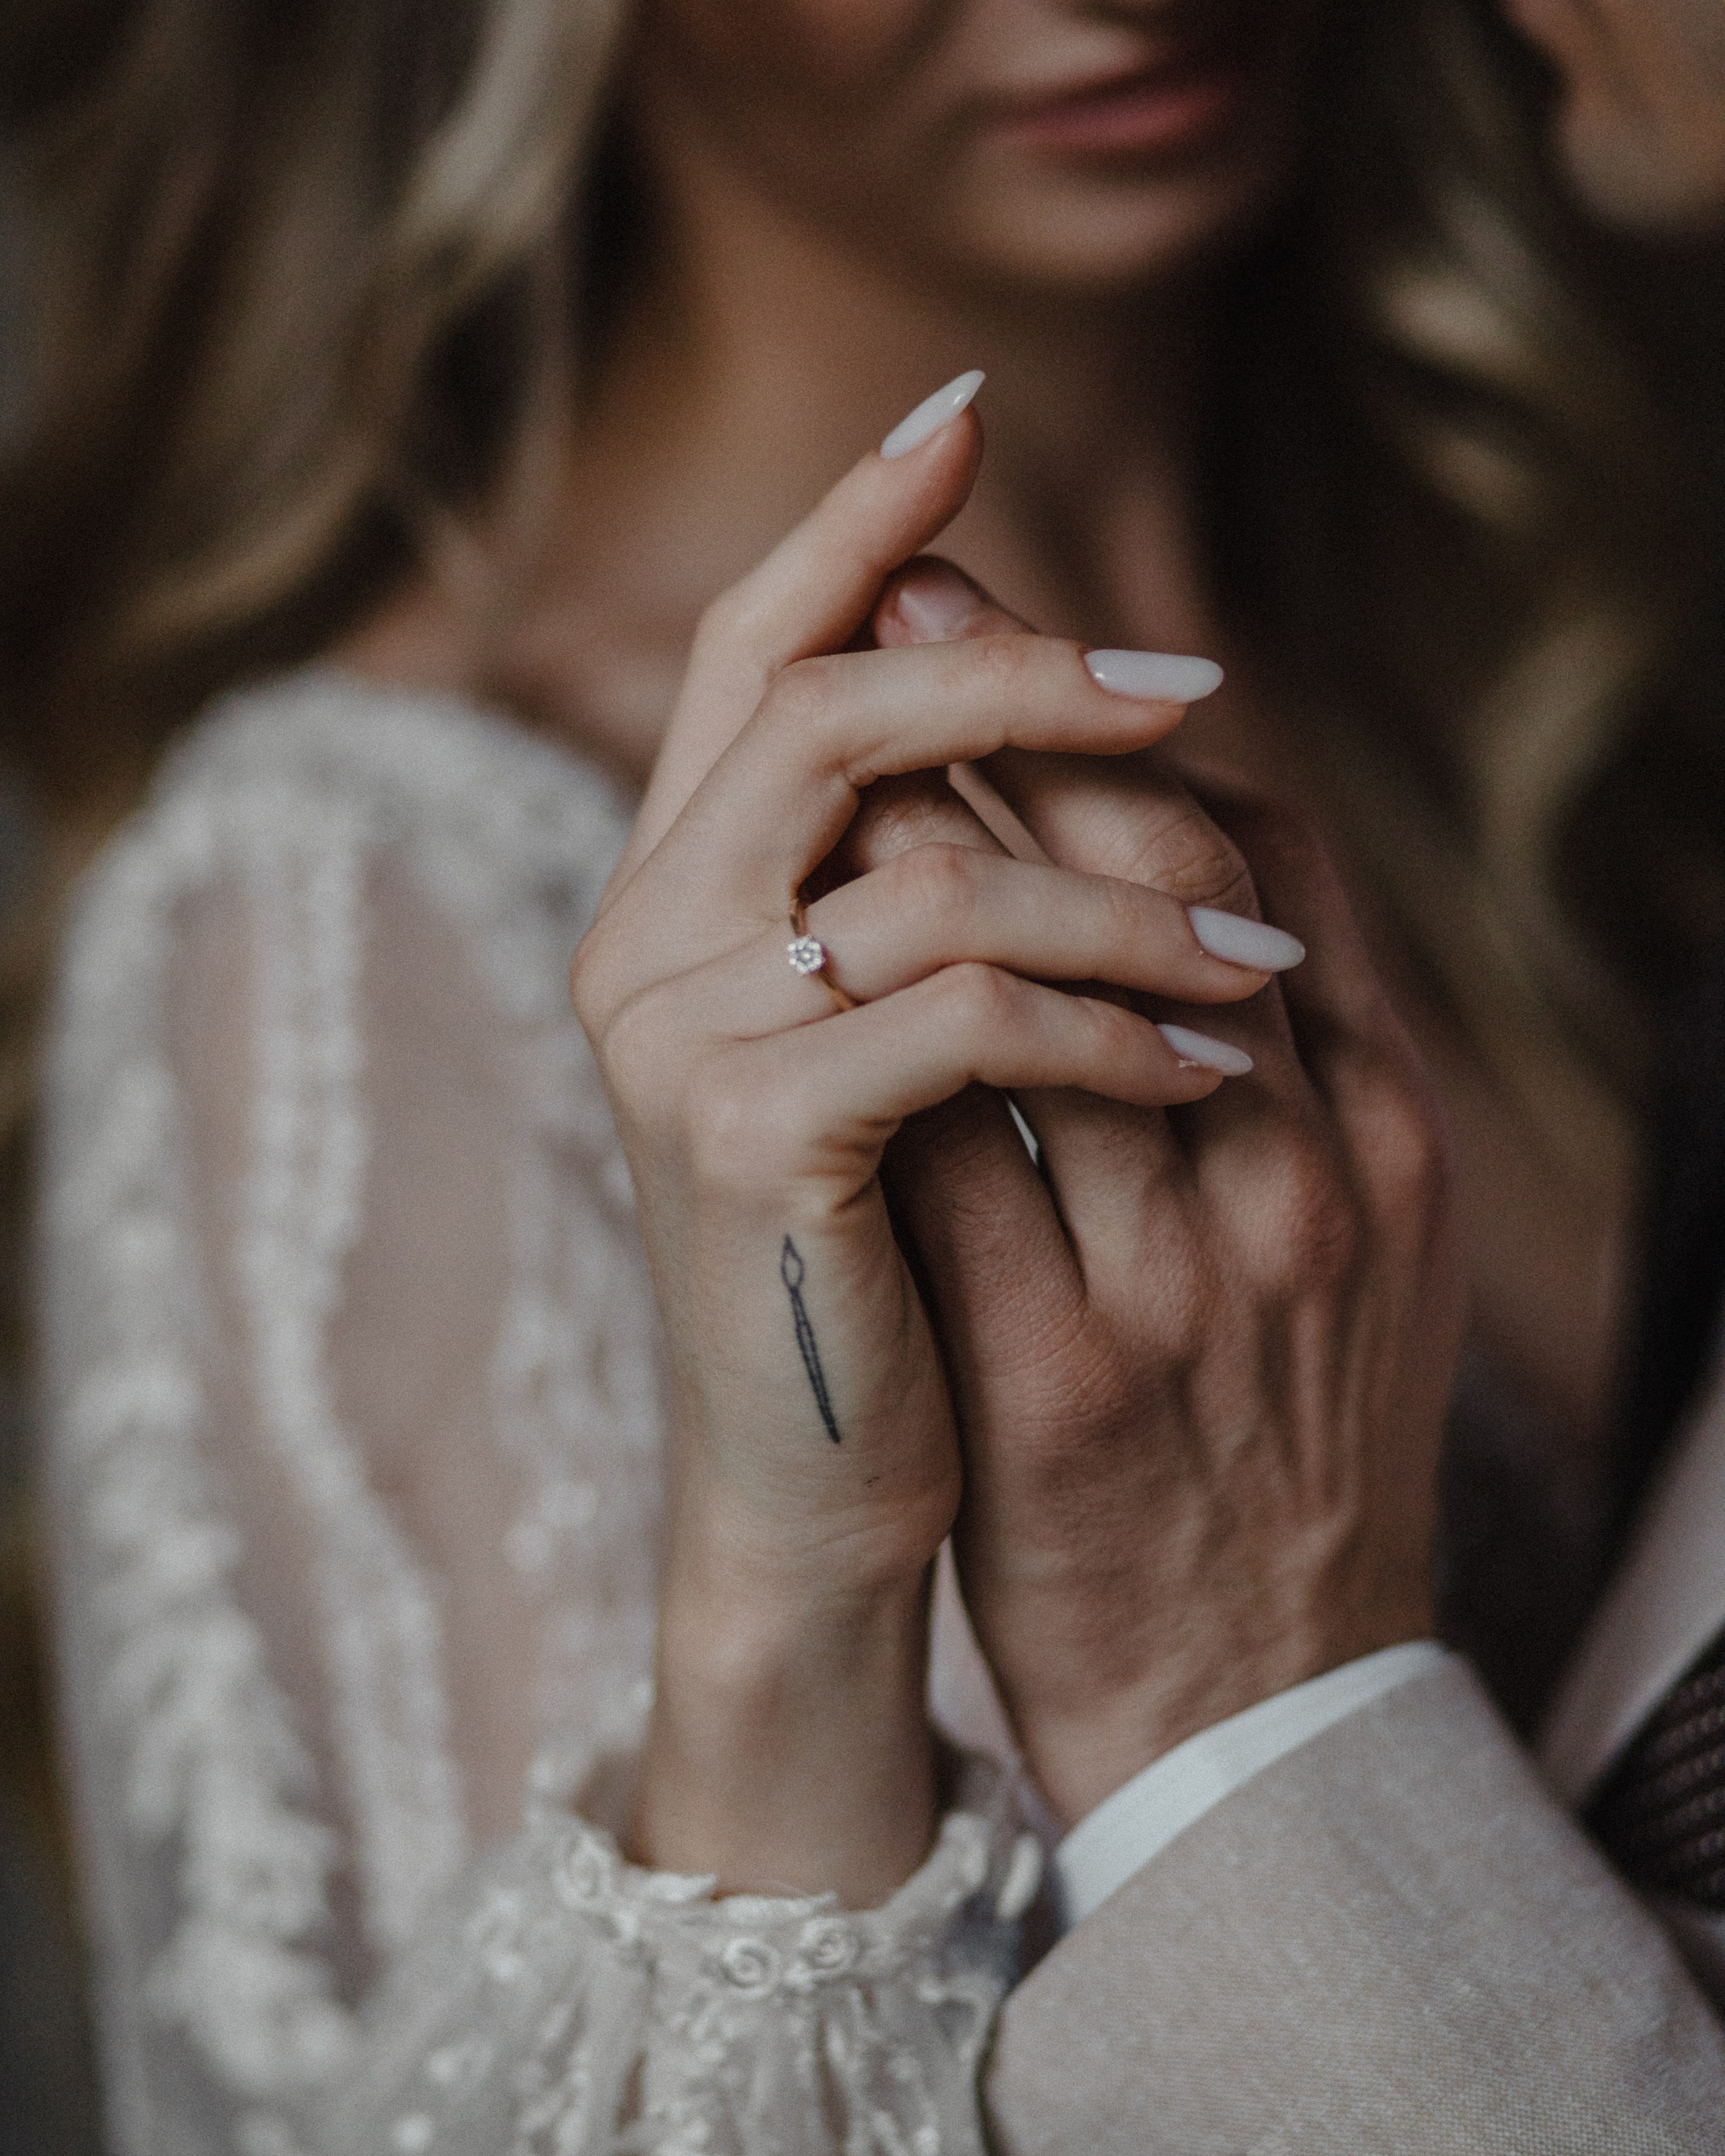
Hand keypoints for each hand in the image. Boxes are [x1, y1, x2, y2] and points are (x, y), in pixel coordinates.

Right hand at [571, 407, 1267, 1898]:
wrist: (805, 1488)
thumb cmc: (874, 1261)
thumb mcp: (885, 1050)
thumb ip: (907, 885)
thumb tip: (1022, 712)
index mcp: (673, 895)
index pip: (742, 652)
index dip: (847, 527)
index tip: (963, 425)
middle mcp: (644, 938)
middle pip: (824, 710)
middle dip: (1020, 675)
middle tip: (1194, 684)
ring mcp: (677, 1034)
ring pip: (930, 868)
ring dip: (1126, 890)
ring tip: (1262, 952)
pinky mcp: (747, 1137)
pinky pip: (964, 1017)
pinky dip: (1107, 1026)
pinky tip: (1203, 1064)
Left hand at [867, 564, 1465, 1830]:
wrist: (1270, 1693)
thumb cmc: (1286, 1436)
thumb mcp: (1349, 1236)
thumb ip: (1287, 1067)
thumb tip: (1185, 881)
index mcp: (1388, 1125)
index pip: (1268, 853)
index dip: (1129, 712)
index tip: (1017, 611)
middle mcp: (1311, 1175)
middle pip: (1165, 875)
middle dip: (1015, 714)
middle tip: (899, 590)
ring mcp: (1191, 1278)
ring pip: (1050, 989)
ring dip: (930, 840)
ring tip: (830, 737)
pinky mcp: (1059, 1378)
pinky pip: (958, 1161)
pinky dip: (887, 1035)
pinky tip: (806, 948)